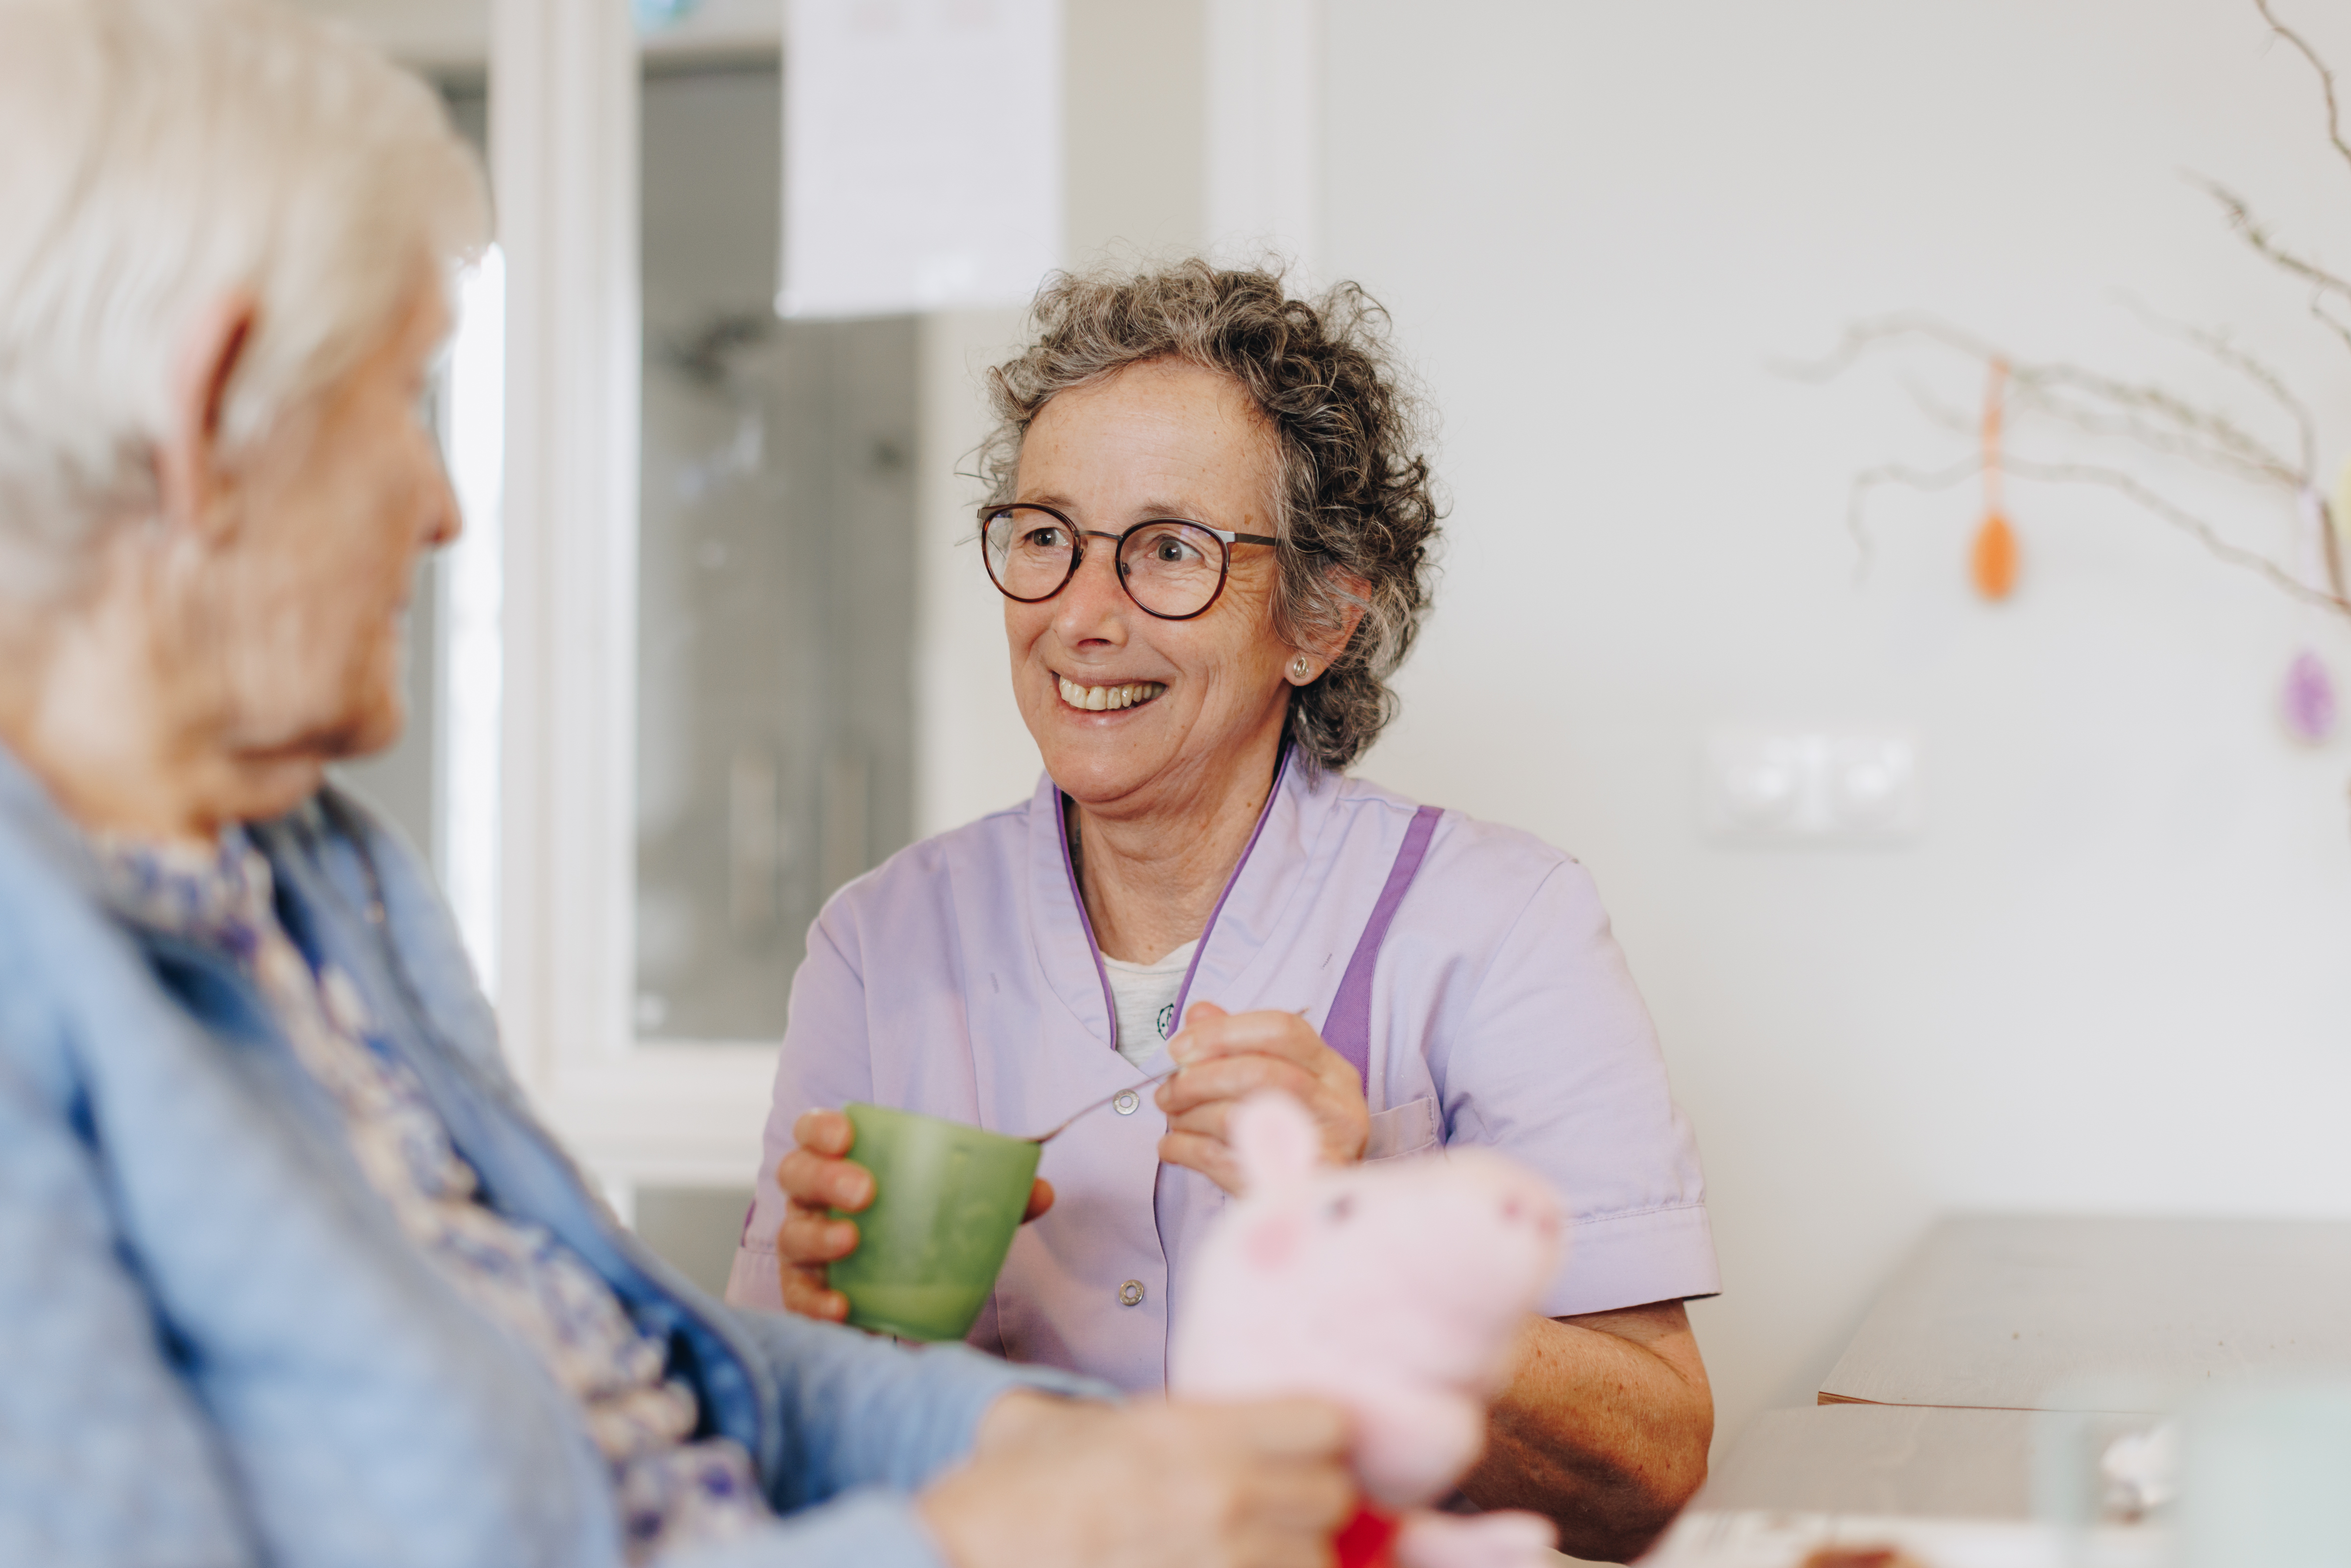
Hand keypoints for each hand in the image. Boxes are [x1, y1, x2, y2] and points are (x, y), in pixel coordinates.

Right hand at [773, 1108, 1054, 1320]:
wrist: (905, 1287)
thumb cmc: (923, 1223)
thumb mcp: (960, 1202)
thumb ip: (999, 1194)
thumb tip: (1042, 1192)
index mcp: (842, 1161)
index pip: (815, 1131)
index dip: (822, 1128)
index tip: (847, 1134)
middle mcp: (813, 1199)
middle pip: (797, 1176)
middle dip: (824, 1177)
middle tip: (865, 1191)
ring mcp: (805, 1246)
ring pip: (793, 1235)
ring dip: (817, 1237)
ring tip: (850, 1241)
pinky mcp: (806, 1293)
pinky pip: (799, 1298)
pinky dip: (815, 1304)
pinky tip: (842, 1309)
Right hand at [920, 1393, 1355, 1567]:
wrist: (960, 1564)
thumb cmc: (1006, 1502)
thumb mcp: (1067, 1429)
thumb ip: (1130, 1421)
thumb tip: (1180, 1421)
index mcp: (1187, 1432)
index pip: (1325, 1422)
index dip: (1318, 1435)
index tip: (1302, 1446)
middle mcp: (1219, 1497)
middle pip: (1334, 1498)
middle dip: (1309, 1505)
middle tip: (1275, 1509)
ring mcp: (1219, 1567)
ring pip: (1315, 1563)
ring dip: (1287, 1560)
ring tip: (1244, 1554)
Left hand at [1154, 1001, 1369, 1194]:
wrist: (1316, 1211)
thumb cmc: (1290, 1137)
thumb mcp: (1277, 1084)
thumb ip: (1239, 1044)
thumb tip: (1199, 1013)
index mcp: (1333, 1072)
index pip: (1283, 1029)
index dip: (1223, 1032)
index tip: (1179, 1047)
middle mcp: (1338, 1108)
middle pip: (1260, 1073)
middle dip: (1200, 1078)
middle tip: (1167, 1090)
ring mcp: (1324, 1151)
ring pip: (1240, 1117)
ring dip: (1190, 1115)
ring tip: (1172, 1117)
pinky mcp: (1293, 1192)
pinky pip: (1225, 1162)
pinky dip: (1187, 1150)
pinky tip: (1172, 1148)